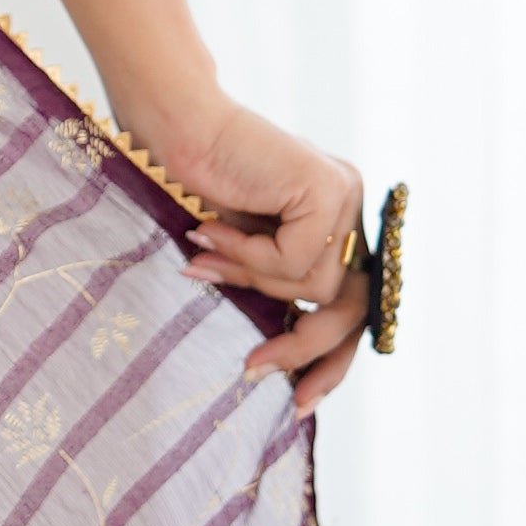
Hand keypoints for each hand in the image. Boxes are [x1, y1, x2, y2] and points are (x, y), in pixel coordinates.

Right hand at [136, 81, 370, 418]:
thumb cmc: (192, 185)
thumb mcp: (240, 253)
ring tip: (204, 255)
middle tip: (257, 370)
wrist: (173, 125)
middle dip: (308, 348)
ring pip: (314, 286)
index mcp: (332, 223)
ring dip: (251, 281)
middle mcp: (347, 209)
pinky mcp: (327, 189)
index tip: (298, 400)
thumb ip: (269, 286)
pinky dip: (246, 256)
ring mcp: (343, 195)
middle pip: (352, 307)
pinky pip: (294, 261)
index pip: (352, 306)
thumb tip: (278, 364)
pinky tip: (209, 231)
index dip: (330, 358)